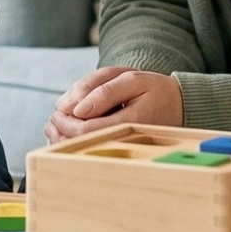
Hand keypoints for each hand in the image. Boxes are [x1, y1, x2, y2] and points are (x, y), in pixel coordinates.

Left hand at [47, 67, 182, 139]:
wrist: (179, 105)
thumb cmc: (154, 90)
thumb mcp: (131, 79)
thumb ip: (102, 92)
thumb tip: (74, 110)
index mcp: (129, 123)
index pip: (85, 131)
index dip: (65, 122)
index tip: (56, 110)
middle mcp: (125, 141)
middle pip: (82, 144)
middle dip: (61, 132)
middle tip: (51, 120)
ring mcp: (123, 148)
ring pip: (85, 151)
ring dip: (65, 140)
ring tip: (55, 126)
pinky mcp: (120, 150)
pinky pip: (93, 151)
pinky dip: (75, 143)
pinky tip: (69, 133)